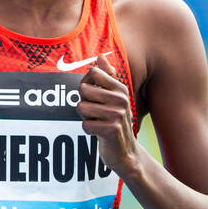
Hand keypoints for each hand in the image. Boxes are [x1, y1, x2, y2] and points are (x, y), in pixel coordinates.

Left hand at [77, 53, 137, 176]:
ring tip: (98, 122)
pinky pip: (85, 125)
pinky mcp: (112, 130)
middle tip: (95, 113)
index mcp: (120, 89)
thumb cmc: (115, 122)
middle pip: (83, 90)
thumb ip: (107, 77)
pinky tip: (99, 133)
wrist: (126, 152)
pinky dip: (89, 131)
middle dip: (83, 103)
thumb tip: (101, 56)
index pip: (92, 73)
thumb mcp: (114, 98)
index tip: (92, 96)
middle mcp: (121, 99)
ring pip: (81, 108)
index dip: (86, 84)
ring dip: (85, 118)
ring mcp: (117, 114)